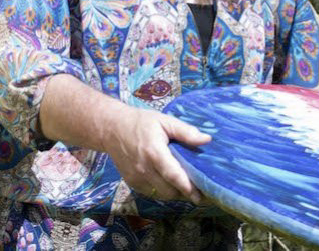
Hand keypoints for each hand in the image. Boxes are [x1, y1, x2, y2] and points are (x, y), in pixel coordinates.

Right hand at [38, 75, 211, 203]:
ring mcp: (136, 178)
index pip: (173, 175)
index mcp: (154, 152)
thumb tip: (206, 140)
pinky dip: (162, 191)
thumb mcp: (164, 121)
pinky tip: (168, 182)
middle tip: (198, 188)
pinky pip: (151, 193)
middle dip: (184, 192)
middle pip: (169, 190)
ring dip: (174, 193)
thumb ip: (185, 132)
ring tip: (185, 186)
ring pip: (160, 194)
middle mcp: (144, 168)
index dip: (188, 187)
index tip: (200, 196)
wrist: (112, 128)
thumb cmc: (141, 122)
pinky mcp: (131, 182)